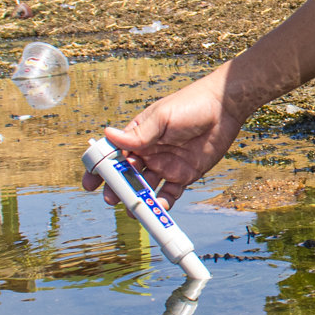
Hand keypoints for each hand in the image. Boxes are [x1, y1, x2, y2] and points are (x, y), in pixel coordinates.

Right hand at [79, 68, 245, 202]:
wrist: (224, 108)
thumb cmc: (190, 104)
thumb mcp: (162, 117)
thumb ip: (139, 133)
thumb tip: (108, 134)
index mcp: (138, 136)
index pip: (113, 154)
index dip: (100, 169)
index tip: (90, 183)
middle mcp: (148, 153)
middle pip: (127, 176)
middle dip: (118, 189)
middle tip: (111, 199)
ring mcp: (165, 165)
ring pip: (146, 188)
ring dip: (138, 200)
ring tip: (133, 209)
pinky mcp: (184, 175)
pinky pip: (170, 194)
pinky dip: (163, 204)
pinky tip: (158, 208)